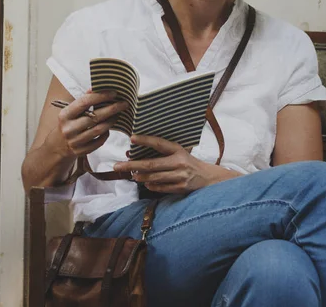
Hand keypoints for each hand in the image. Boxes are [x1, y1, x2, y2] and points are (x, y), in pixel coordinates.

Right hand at [48, 90, 128, 158]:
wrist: (57, 146)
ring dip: (111, 121)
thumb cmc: (68, 124)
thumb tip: (96, 88)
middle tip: (124, 104)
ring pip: (99, 130)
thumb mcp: (70, 112)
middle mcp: (69, 128)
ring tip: (118, 115)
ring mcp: (75, 141)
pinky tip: (108, 128)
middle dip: (112, 109)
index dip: (100, 96)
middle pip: (95, 117)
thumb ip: (83, 101)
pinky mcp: (81, 151)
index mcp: (65, 115)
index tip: (114, 93)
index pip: (84, 102)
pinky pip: (99, 142)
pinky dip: (106, 134)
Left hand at [113, 135, 239, 193]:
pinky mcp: (180, 188)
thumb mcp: (178, 153)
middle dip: (132, 165)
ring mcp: (180, 176)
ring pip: (153, 177)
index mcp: (178, 150)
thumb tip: (133, 153)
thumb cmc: (187, 163)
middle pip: (151, 164)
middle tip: (117, 165)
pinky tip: (145, 182)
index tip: (132, 138)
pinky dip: (151, 185)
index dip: (145, 140)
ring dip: (140, 176)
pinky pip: (160, 187)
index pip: (159, 144)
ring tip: (132, 175)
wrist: (208, 178)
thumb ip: (160, 153)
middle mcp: (179, 162)